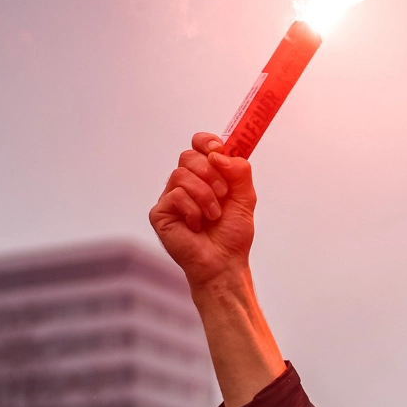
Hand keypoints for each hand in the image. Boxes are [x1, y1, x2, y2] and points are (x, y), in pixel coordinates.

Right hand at [150, 133, 256, 294]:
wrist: (224, 263)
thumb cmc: (232, 235)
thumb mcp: (245, 198)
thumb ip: (239, 171)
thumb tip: (220, 154)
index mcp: (205, 177)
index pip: (198, 145)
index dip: (207, 142)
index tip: (218, 148)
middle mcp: (185, 184)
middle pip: (188, 156)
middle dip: (211, 173)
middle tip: (223, 194)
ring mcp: (170, 198)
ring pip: (181, 174)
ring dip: (205, 195)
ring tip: (213, 215)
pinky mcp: (160, 213)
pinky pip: (175, 195)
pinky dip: (193, 210)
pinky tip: (196, 225)